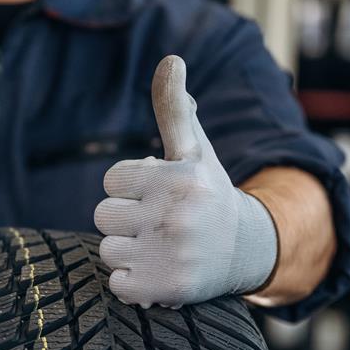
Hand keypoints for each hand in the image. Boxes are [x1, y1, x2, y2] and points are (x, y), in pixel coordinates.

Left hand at [93, 55, 277, 307]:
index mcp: (179, 177)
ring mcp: (171, 253)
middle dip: (125, 219)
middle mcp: (177, 214)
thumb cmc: (208, 193)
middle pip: (103, 215)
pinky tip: (158, 271)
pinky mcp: (165, 289)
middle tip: (158, 223)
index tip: (157, 194)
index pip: (112, 180)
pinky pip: (116, 283)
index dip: (130, 188)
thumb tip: (171, 60)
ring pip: (107, 249)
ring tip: (159, 247)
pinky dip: (132, 283)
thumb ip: (174, 108)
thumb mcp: (194, 150)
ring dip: (128, 251)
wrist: (246, 251)